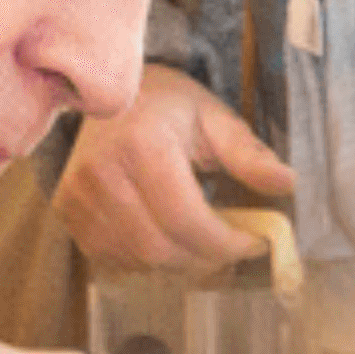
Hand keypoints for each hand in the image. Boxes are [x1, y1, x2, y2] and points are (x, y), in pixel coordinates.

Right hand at [64, 65, 295, 269]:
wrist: (104, 89)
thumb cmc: (167, 106)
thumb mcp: (214, 118)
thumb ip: (248, 154)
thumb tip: (287, 183)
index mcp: (141, 144)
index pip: (185, 219)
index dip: (225, 243)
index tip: (255, 243)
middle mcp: (102, 173)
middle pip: (160, 248)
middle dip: (205, 259)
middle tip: (233, 249)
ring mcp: (78, 196)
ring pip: (137, 260)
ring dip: (178, 263)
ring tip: (203, 243)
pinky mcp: (67, 212)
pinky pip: (114, 258)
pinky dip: (148, 261)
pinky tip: (167, 238)